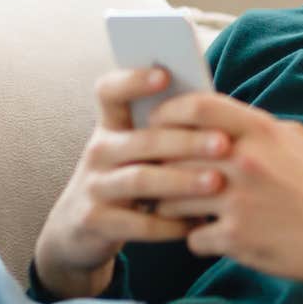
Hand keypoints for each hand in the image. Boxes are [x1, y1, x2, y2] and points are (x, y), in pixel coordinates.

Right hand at [31, 67, 235, 298]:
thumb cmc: (127, 178)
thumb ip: (165, 131)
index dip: (133, 81)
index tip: (164, 75)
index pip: (109, 92)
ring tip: (216, 182)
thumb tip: (215, 108)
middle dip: (185, 141)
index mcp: (111, 126)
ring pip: (140, 180)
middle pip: (142, 140)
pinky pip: (137, 224)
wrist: (79, 229)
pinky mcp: (96, 222)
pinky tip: (199, 223)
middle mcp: (98, 151)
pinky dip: (170, 225)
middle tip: (223, 143)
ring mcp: (94, 186)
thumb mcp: (137, 151)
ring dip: (181, 181)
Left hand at [144, 92, 302, 303]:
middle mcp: (247, 162)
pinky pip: (191, 236)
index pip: (198, 106)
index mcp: (262, 131)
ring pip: (172, 198)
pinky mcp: (236, 238)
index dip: (167, 112)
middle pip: (174, 154)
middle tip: (157, 175)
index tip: (155, 123)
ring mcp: (239, 201)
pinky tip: (213, 238)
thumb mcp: (295, 141)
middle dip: (161, 167)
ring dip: (172, 205)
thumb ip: (254, 126)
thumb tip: (212, 116)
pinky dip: (198, 239)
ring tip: (183, 209)